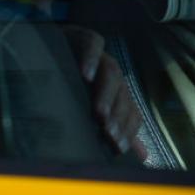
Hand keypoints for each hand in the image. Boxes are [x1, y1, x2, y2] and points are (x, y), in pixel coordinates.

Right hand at [62, 25, 148, 161]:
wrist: (51, 48)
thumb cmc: (72, 85)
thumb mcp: (92, 109)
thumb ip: (117, 129)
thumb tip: (143, 157)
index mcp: (118, 92)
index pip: (131, 111)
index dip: (127, 129)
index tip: (117, 147)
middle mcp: (113, 74)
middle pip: (122, 93)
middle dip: (116, 116)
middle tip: (107, 134)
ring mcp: (101, 55)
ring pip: (110, 72)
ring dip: (106, 94)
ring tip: (98, 113)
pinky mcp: (84, 37)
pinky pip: (93, 44)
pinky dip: (91, 58)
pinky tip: (85, 74)